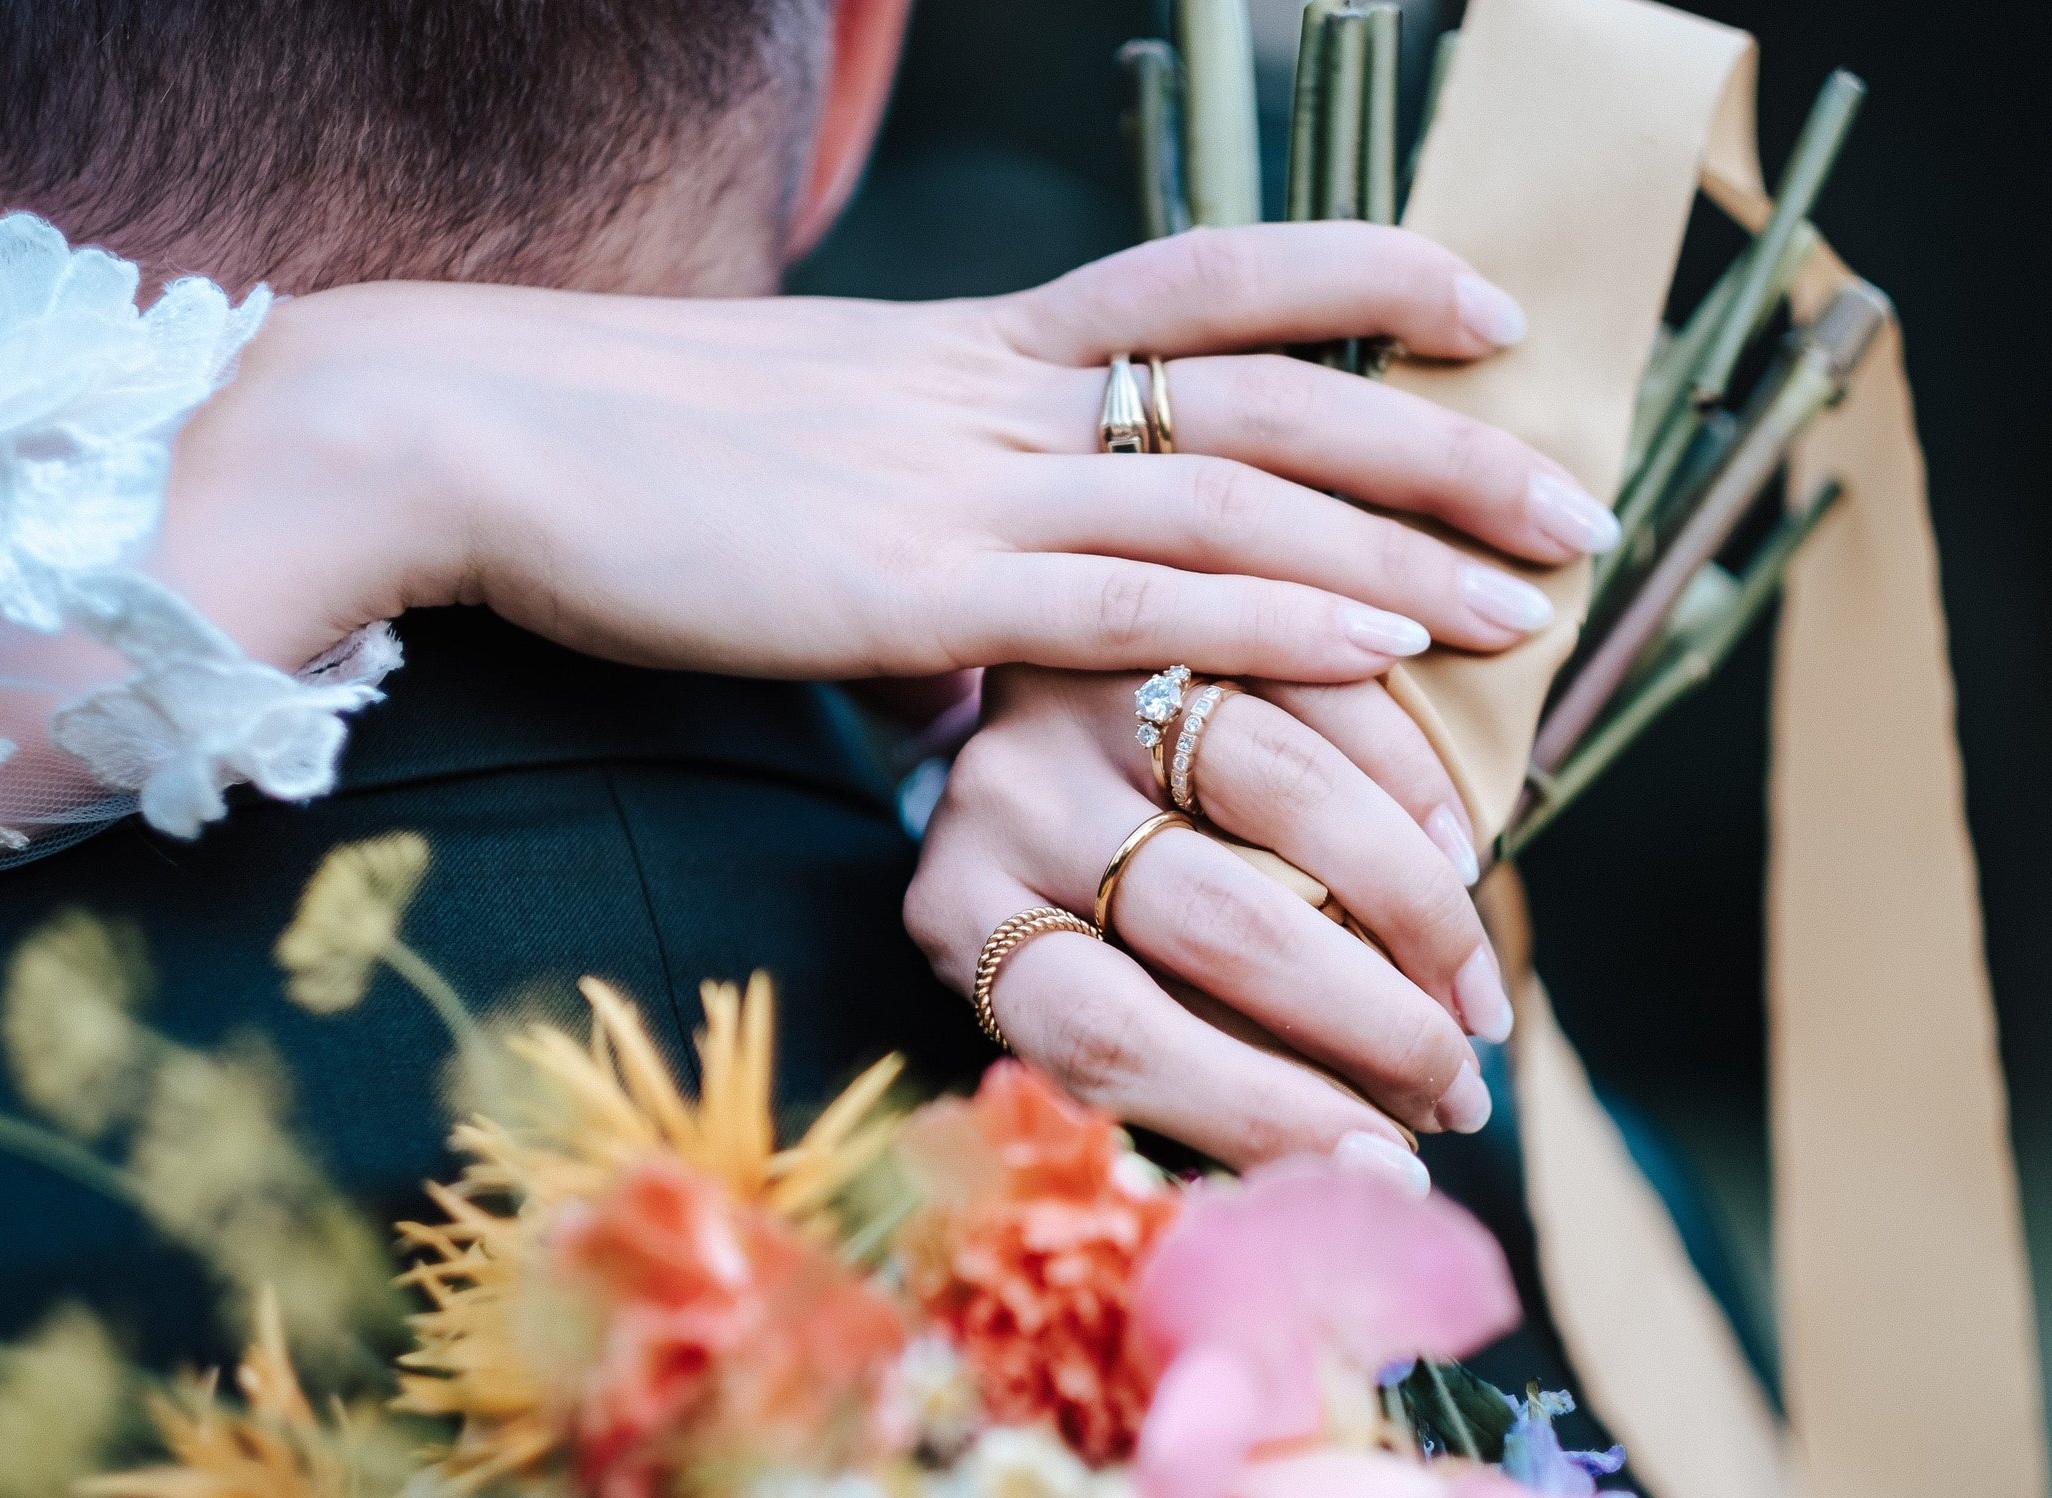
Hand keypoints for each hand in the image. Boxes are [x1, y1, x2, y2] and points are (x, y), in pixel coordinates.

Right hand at [159, 223, 1616, 681]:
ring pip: (1236, 500)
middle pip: (1275, 389)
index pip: (1211, 280)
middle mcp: (1000, 397)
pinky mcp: (914, 591)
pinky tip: (1382, 650)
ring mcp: (964, 487)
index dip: (1361, 278)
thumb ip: (926, 554)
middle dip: (1443, 438)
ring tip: (1535, 600)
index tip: (1482, 304)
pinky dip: (1270, 623)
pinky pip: (1131, 605)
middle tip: (1580, 494)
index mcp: (978, 351)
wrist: (471, 437)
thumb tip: (974, 666)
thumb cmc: (626, 463)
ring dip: (1400, 546)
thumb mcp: (808, 475)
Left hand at [904, 665, 1517, 1180]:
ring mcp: (1095, 684)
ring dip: (1413, 910)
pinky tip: (1465, 861)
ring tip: (1475, 1002)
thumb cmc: (1061, 894)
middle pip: (1217, 920)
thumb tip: (1340, 1179)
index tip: (1384, 1172)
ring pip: (1286, 795)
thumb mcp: (1065, 979)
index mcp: (960, 916)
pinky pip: (1321, 694)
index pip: (1105, 1040)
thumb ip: (1163, 1060)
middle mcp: (1005, 794)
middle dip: (1368, 1024)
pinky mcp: (1182, 605)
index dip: (1257, 1113)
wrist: (999, 660)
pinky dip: (1410, 785)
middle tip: (1456, 1092)